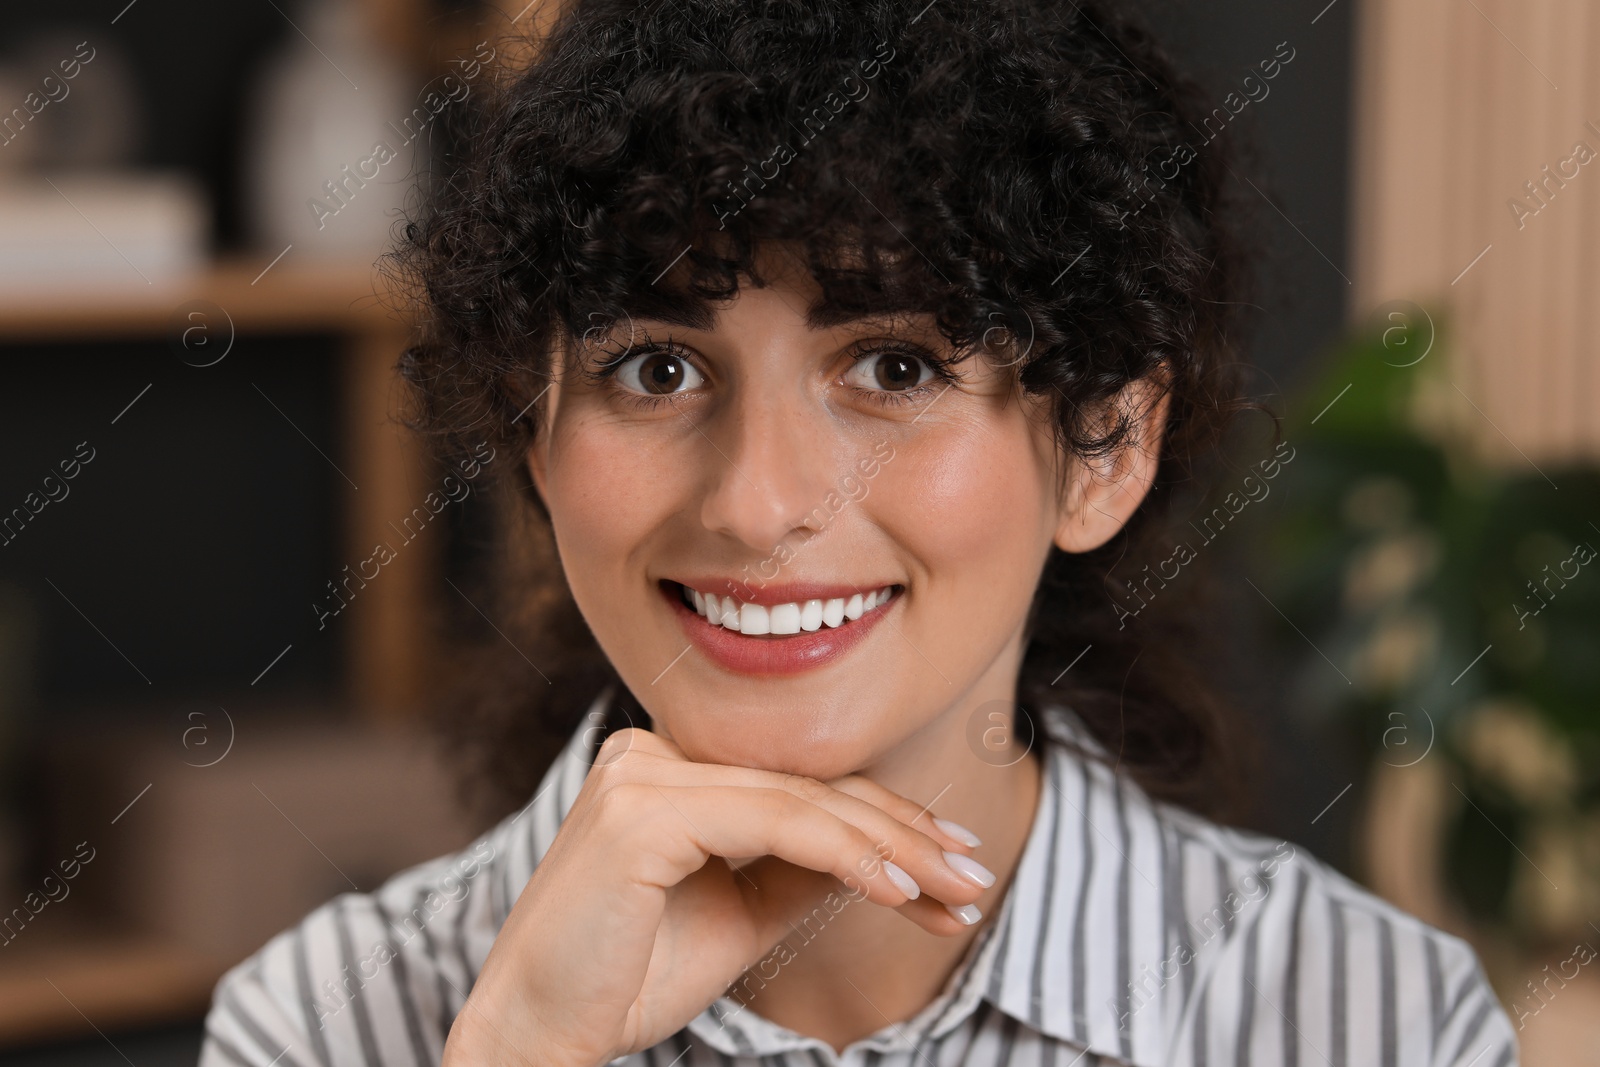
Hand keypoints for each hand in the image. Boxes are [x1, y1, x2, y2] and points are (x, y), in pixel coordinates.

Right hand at [441, 728, 988, 1066]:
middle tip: (976, 875)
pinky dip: (849, 855)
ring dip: (894, 847)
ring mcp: (640, 772)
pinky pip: (776, 823)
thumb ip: (799, 869)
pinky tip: (902, 889)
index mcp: (662, 765)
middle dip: (904, 833)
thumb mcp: (739, 912)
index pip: (794, 782)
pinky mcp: (643, 809)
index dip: (882, 820)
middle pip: (807, 785)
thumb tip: (885, 853)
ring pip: (801, 801)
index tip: (953, 861)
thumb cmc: (629, 978)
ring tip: (958, 889)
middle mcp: (647, 751)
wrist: (538, 1036)